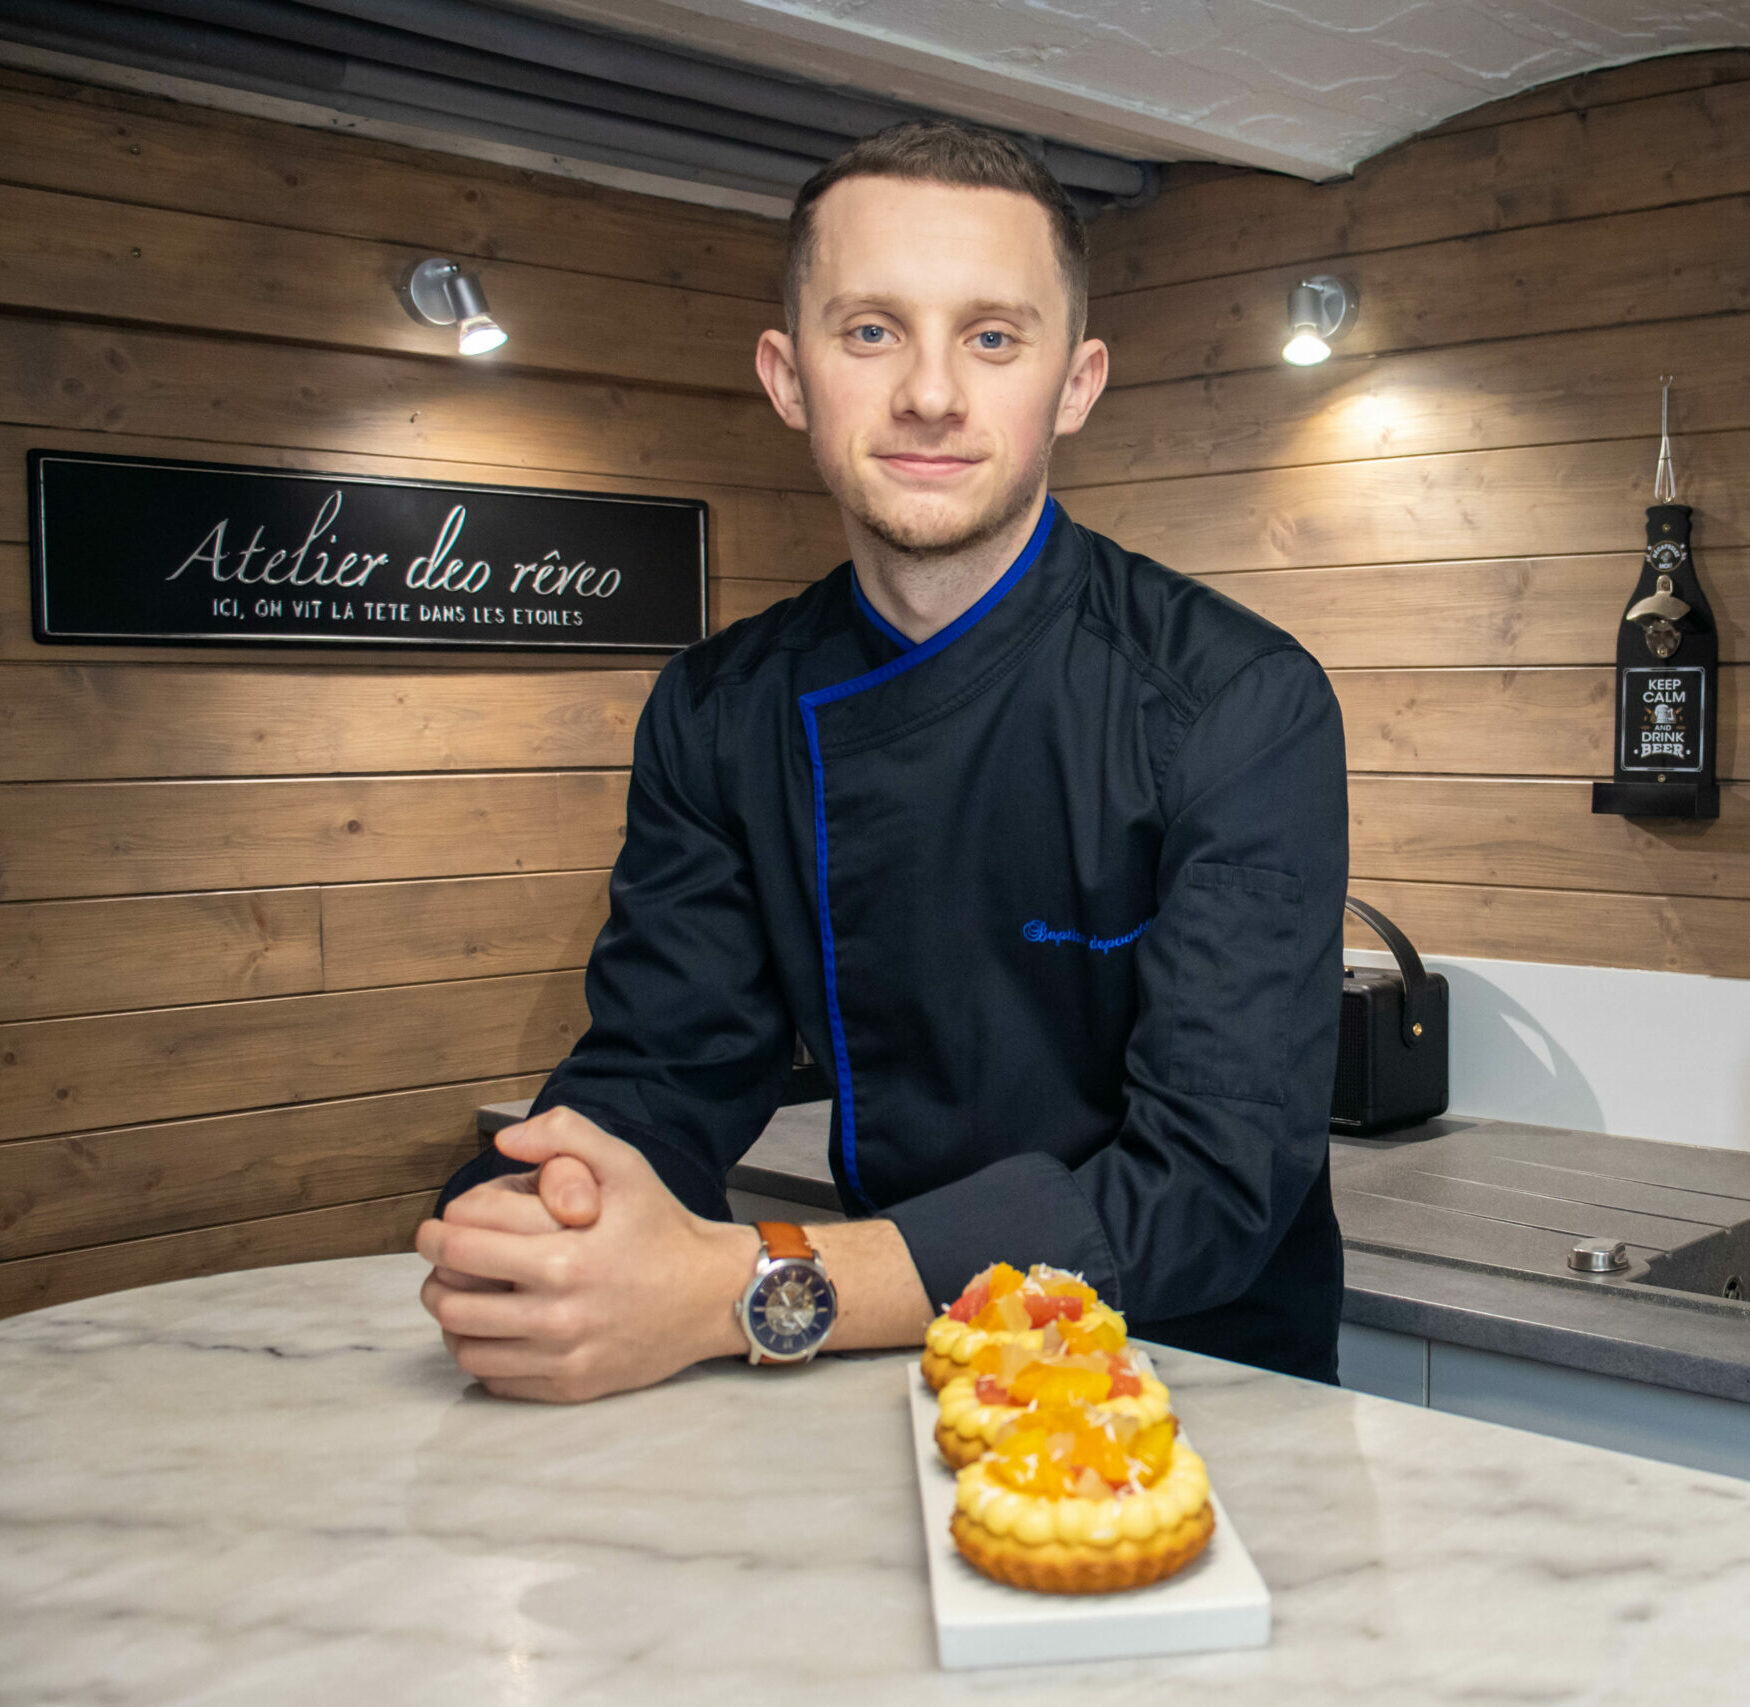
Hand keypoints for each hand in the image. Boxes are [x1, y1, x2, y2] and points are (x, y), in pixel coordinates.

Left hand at [416, 1108, 756, 1403]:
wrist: (712, 1294)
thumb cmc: (662, 1227)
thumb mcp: (624, 1164)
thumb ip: (565, 1135)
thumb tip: (504, 1140)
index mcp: (563, 1257)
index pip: (461, 1248)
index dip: (434, 1235)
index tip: (434, 1230)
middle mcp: (559, 1314)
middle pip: (453, 1303)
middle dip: (434, 1278)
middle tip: (441, 1265)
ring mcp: (565, 1356)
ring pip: (467, 1348)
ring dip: (453, 1321)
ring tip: (463, 1298)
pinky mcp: (572, 1385)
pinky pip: (497, 1380)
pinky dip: (483, 1356)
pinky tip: (495, 1332)